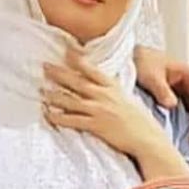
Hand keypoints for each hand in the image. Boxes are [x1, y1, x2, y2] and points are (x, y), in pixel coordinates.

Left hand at [42, 48, 164, 157]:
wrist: (147, 137)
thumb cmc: (140, 121)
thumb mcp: (128, 99)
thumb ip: (113, 91)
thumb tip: (101, 86)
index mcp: (113, 87)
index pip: (92, 69)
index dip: (77, 59)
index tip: (65, 51)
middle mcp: (104, 95)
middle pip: (77, 81)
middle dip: (59, 73)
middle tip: (44, 67)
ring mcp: (99, 110)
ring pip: (71, 100)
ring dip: (54, 95)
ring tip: (41, 91)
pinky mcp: (96, 126)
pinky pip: (72, 120)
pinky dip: (58, 118)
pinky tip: (48, 115)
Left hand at [132, 45, 188, 151]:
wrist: (127, 59)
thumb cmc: (141, 60)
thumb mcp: (151, 75)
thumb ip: (162, 90)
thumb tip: (172, 105)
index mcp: (188, 73)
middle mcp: (188, 83)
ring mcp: (181, 91)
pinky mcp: (173, 99)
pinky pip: (185, 113)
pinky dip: (187, 125)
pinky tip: (185, 137)